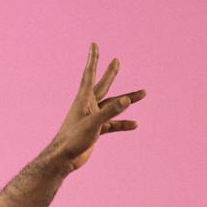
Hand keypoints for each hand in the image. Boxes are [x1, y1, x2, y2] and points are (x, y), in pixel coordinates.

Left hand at [48, 43, 145, 172]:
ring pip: (112, 106)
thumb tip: (126, 100)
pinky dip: (122, 124)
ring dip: (126, 100)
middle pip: (102, 86)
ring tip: (143, 93)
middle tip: (116, 61)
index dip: (93, 59)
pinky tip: (134, 125)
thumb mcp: (93, 125)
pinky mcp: (94, 130)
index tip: (93, 45)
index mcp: (83, 100)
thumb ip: (110, 112)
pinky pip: (112, 124)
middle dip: (110, 73)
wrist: (63, 161)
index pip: (89, 74)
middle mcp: (87, 106)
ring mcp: (91, 118)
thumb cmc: (73, 140)